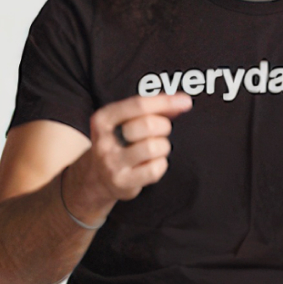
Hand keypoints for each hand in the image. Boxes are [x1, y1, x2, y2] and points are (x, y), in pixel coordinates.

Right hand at [56, 92, 190, 225]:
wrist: (96, 178)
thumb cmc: (119, 143)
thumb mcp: (126, 122)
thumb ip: (152, 110)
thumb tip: (182, 103)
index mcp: (103, 119)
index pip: (138, 104)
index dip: (166, 102)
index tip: (186, 102)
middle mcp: (103, 140)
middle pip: (148, 125)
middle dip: (163, 126)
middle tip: (160, 132)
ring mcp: (111, 163)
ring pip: (154, 147)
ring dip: (162, 146)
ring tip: (154, 149)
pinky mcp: (122, 182)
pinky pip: (155, 169)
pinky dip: (160, 165)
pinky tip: (151, 164)